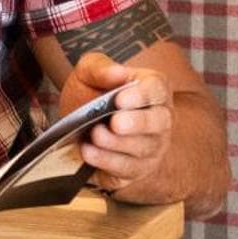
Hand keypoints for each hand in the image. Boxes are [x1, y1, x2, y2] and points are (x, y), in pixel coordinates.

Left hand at [59, 52, 172, 200]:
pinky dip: (106, 161)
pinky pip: (127, 169)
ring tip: (95, 135)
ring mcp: (151, 147)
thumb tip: (117, 73)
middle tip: (115, 123)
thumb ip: (100, 68)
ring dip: (117, 144)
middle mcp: (160, 119)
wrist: (77, 128)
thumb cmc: (91, 95)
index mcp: (153, 89)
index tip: (120, 99)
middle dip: (137, 123)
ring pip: (143, 148)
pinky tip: (88, 152)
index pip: (156, 89)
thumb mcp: (88, 74)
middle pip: (159, 122)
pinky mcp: (136, 170)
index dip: (140, 95)